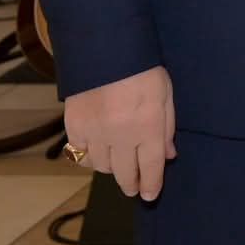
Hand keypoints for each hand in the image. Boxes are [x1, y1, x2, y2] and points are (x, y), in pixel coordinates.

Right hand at [64, 64, 176, 200]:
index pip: (150, 167)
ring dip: (111, 169)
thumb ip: (167, 127)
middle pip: (124, 173)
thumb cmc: (143, 69)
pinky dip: (89, 156)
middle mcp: (121, 135)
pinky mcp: (74, 126)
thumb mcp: (165, 95)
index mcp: (148, 126)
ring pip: (102, 167)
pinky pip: (81, 154)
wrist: (105, 49)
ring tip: (118, 164)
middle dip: (130, 183)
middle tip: (133, 187)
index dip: (150, 185)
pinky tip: (98, 150)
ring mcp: (95, 132)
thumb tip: (169, 155)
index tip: (149, 196)